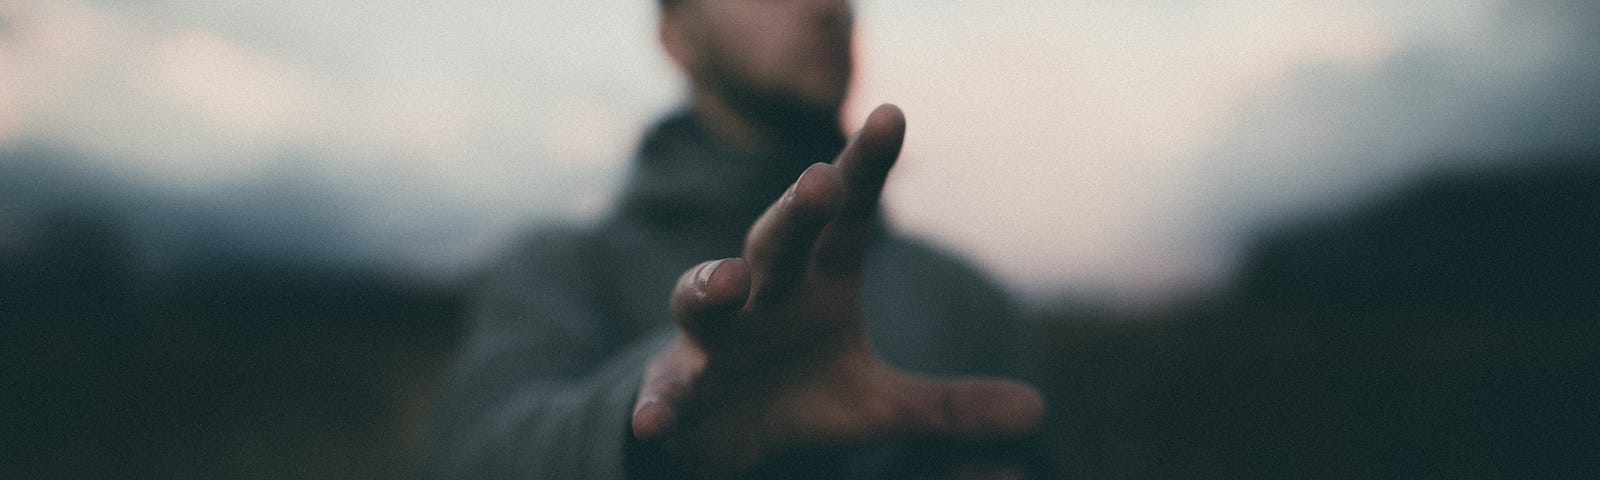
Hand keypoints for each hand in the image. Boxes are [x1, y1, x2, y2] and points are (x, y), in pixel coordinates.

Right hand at [631, 104, 1044, 476]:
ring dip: (708, 286)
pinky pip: (665, 388)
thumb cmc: (802, 395)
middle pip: (777, 241)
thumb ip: (950, 404)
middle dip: (795, 213)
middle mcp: (763, 295)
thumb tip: (1038, 411)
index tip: (892, 113)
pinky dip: (659, 401)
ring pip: (703, 298)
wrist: (720, 433)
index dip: (865, 169)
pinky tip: (657, 416)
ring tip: (727, 282)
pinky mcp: (677, 386)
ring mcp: (714, 337)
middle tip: (821, 182)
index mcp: (818, 284)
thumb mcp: (880, 405)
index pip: (848, 220)